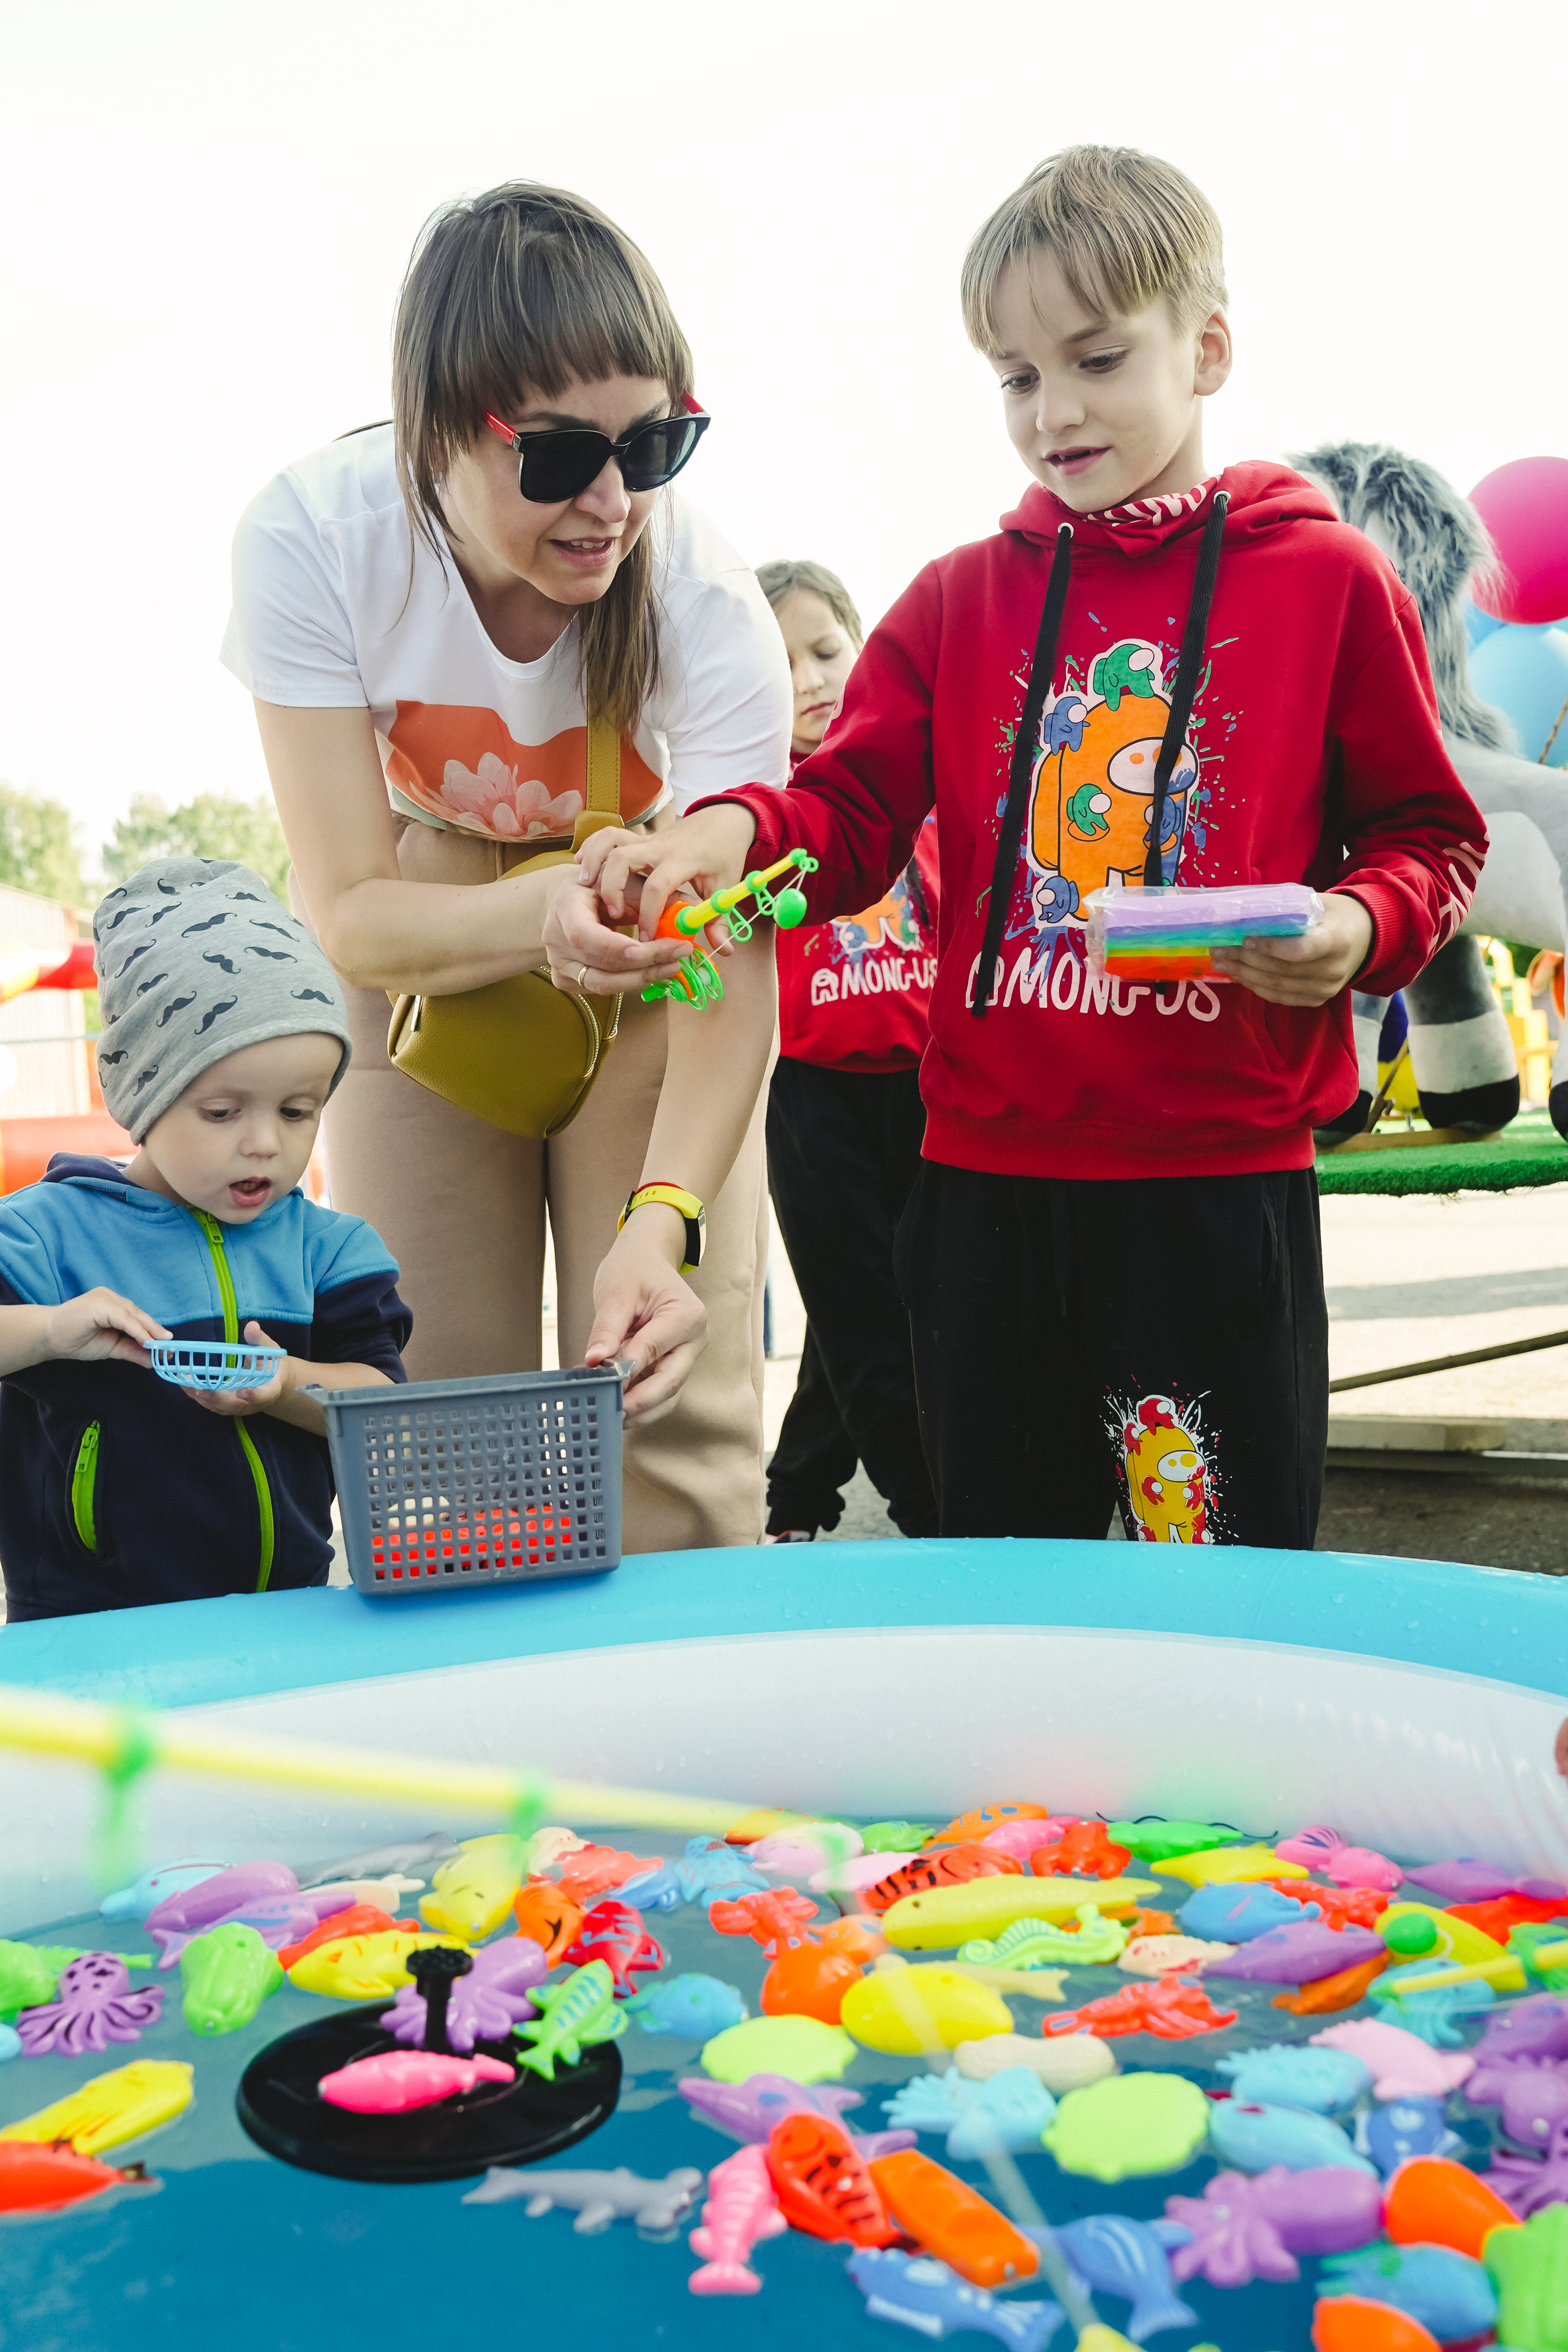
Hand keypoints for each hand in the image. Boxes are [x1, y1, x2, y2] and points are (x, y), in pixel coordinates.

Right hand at [44, 1289, 169, 1369]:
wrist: (49, 1338)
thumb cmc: (76, 1340)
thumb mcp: (111, 1348)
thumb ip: (132, 1351)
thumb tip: (153, 1361)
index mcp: (113, 1305)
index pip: (138, 1317)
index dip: (154, 1331)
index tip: (168, 1347)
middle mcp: (111, 1298)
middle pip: (139, 1315)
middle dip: (155, 1332)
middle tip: (170, 1347)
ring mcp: (105, 1298)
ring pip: (134, 1315)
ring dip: (149, 1332)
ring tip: (162, 1346)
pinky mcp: (99, 1304)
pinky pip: (124, 1318)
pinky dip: (137, 1330)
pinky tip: (146, 1341)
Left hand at [186, 1319, 291, 1418]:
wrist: (271, 1383)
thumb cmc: (270, 1364)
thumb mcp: (269, 1350)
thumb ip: (260, 1341)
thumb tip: (252, 1326)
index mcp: (269, 1389)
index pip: (263, 1395)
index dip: (253, 1395)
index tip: (243, 1392)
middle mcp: (253, 1403)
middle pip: (235, 1405)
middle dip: (217, 1398)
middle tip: (200, 1390)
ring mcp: (238, 1407)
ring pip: (220, 1407)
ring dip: (202, 1397)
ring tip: (185, 1384)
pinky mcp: (226, 1406)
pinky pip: (211, 1404)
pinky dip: (197, 1395)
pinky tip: (184, 1385)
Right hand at [542, 859, 700, 997]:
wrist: (567, 901)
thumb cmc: (601, 886)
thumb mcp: (624, 881)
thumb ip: (658, 895)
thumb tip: (695, 911)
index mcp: (565, 906)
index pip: (585, 935)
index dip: (615, 947)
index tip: (647, 950)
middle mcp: (555, 939)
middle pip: (600, 963)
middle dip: (645, 962)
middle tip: (680, 954)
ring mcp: (558, 964)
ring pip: (602, 983)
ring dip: (642, 977)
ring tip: (673, 966)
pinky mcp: (566, 980)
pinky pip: (601, 988)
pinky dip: (630, 982)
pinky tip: (653, 971)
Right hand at [576, 805, 757, 941]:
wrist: (722, 819)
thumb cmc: (723, 854)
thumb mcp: (724, 886)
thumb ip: (718, 918)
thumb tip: (724, 949)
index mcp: (681, 860)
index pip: (657, 886)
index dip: (649, 915)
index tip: (646, 939)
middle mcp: (658, 847)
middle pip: (622, 859)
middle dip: (612, 889)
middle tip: (614, 915)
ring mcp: (645, 841)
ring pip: (610, 841)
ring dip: (595, 863)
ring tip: (586, 887)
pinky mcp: (637, 839)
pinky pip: (607, 836)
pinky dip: (592, 848)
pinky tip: (583, 867)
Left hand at [582, 1206, 707, 1425]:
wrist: (646, 1259)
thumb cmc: (634, 1269)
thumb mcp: (616, 1292)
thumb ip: (607, 1329)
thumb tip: (594, 1362)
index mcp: (687, 1316)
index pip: (653, 1350)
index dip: (624, 1371)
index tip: (596, 1384)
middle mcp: (694, 1341)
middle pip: (668, 1383)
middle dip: (636, 1403)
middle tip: (603, 1413)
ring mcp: (687, 1356)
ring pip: (667, 1396)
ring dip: (637, 1410)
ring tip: (604, 1416)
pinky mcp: (673, 1365)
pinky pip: (658, 1392)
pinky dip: (636, 1401)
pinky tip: (610, 1403)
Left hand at [1211, 893, 1372, 1006]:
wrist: (1364, 937)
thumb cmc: (1334, 914)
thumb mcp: (1317, 902)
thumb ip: (1287, 911)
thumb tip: (1243, 915)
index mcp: (1337, 940)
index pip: (1299, 951)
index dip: (1269, 947)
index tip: (1245, 939)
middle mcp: (1333, 969)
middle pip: (1281, 970)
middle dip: (1244, 960)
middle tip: (1218, 949)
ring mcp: (1325, 989)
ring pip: (1276, 986)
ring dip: (1243, 975)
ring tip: (1220, 962)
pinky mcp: (1316, 1000)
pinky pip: (1279, 996)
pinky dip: (1255, 985)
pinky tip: (1238, 974)